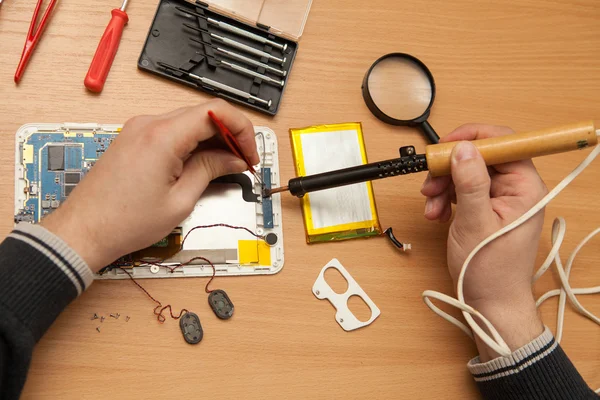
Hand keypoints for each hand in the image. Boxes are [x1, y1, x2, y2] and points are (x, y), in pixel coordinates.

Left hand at [41, 99, 257, 272]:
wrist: (84, 231)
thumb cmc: (124, 221)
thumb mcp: (180, 200)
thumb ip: (211, 170)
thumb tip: (233, 160)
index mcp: (163, 136)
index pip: (216, 111)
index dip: (241, 129)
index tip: (250, 152)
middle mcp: (149, 124)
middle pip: (204, 113)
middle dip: (230, 135)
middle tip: (244, 161)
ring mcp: (139, 130)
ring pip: (189, 121)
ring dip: (212, 139)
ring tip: (226, 166)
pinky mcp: (134, 139)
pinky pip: (172, 131)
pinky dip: (193, 142)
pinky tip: (202, 163)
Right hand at [421, 124, 546, 359]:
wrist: (490, 302)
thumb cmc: (490, 270)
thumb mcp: (475, 223)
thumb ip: (470, 183)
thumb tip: (463, 149)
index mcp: (525, 187)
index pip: (503, 143)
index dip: (471, 139)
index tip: (444, 147)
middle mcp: (516, 188)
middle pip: (479, 158)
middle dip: (450, 169)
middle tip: (430, 183)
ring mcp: (501, 199)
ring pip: (467, 173)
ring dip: (444, 186)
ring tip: (431, 207)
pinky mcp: (487, 208)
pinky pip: (464, 190)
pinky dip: (446, 198)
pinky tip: (437, 214)